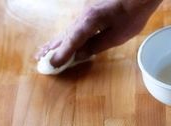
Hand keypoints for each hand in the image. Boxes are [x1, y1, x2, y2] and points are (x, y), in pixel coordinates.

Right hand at [35, 0, 160, 66]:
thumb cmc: (132, 15)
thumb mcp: (117, 36)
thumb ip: (97, 46)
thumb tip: (80, 55)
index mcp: (89, 22)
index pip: (71, 42)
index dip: (61, 55)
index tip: (52, 65)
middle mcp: (83, 17)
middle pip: (64, 36)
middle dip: (51, 49)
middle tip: (38, 59)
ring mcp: (85, 14)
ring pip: (66, 31)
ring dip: (55, 42)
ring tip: (43, 51)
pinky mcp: (90, 14)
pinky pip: (73, 28)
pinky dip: (64, 37)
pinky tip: (61, 42)